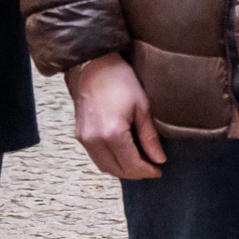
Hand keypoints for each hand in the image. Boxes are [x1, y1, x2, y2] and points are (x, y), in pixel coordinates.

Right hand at [70, 53, 164, 181]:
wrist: (92, 64)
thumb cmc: (119, 80)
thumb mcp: (142, 107)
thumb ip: (149, 137)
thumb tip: (159, 159)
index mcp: (112, 133)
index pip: (131, 164)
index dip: (147, 171)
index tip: (159, 170)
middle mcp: (95, 140)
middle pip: (117, 170)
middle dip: (135, 173)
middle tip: (151, 168)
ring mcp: (84, 138)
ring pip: (104, 167)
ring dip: (122, 170)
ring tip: (138, 163)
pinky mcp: (80, 134)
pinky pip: (96, 157)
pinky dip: (110, 161)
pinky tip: (123, 154)